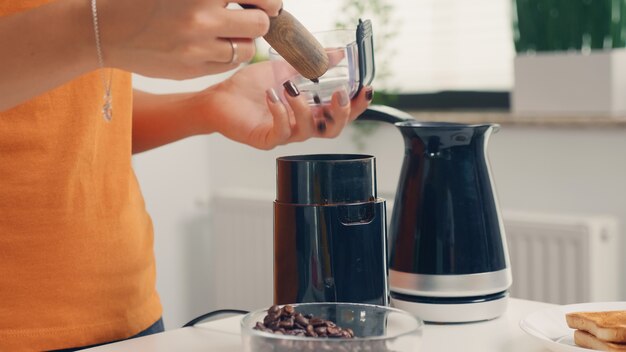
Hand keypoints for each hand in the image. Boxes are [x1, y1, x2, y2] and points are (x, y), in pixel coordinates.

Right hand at [99, 0, 280, 78]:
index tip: (269, 3)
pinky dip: (228, 55)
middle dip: (259, 19)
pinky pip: (228, 65)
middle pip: (259, 24)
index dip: (269, 1)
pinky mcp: (191, 70)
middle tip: (249, 15)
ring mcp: (196, 48)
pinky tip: (214, 45)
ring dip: (243, 39)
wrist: (104, 28)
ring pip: (246, 49)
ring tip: (228, 31)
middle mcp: (201, 19)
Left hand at [192, 61, 372, 149]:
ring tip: (291, 88)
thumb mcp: (284, 69)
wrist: (220, 97)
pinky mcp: (266, 139)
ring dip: (303, 108)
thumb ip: (311, 63)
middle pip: (332, 131)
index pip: (339, 113)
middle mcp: (300, 125)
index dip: (356, 106)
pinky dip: (280, 112)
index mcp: (308, 110)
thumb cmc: (250, 87)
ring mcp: (284, 134)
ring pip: (307, 131)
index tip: (365, 90)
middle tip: (340, 95)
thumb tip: (337, 52)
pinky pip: (281, 132)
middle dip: (341, 114)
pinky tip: (272, 95)